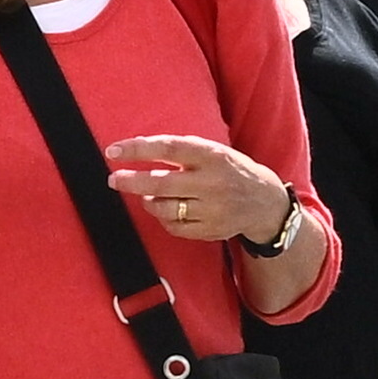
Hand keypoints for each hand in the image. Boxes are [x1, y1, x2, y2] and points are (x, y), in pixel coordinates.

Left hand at [104, 130, 290, 253]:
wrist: (265, 203)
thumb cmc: (231, 170)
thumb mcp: (213, 151)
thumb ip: (182, 150)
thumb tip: (138, 148)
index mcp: (212, 156)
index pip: (167, 149)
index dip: (136, 150)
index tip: (112, 152)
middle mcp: (212, 182)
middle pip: (160, 183)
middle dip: (131, 181)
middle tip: (114, 180)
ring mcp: (212, 209)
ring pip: (164, 208)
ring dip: (148, 201)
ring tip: (147, 195)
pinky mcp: (211, 230)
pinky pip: (174, 227)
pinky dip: (163, 218)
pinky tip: (166, 210)